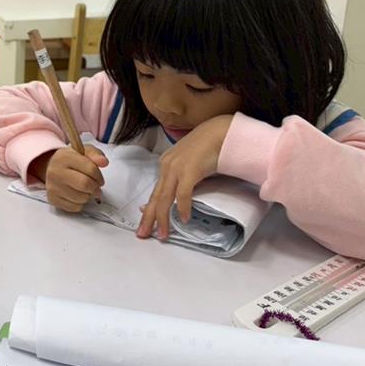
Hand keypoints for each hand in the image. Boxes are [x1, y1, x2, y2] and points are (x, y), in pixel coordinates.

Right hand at [34, 146, 108, 212]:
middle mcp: (55, 172)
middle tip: (95, 186)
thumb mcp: (83, 151)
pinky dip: (80, 203)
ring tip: (84, 189)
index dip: (99, 176)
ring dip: (88, 195)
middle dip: (95, 187)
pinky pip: (75, 207)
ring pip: (81, 198)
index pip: (90, 169)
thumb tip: (104, 162)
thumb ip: (96, 154)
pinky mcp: (53, 199)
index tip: (99, 178)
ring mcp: (53, 187)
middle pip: (85, 184)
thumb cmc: (71, 161)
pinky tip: (76, 194)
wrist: (53, 168)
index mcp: (64, 157)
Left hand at [138, 114, 232, 239]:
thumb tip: (178, 196)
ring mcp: (176, 168)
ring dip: (162, 218)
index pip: (156, 191)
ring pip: (165, 198)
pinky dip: (183, 207)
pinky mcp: (189, 170)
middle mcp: (167, 166)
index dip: (150, 208)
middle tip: (143, 234)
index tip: (145, 221)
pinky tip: (184, 219)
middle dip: (149, 218)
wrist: (221, 131)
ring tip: (162, 234)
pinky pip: (183, 193)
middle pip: (156, 197)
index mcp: (167, 164)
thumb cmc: (209, 146)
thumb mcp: (191, 163)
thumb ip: (182, 177)